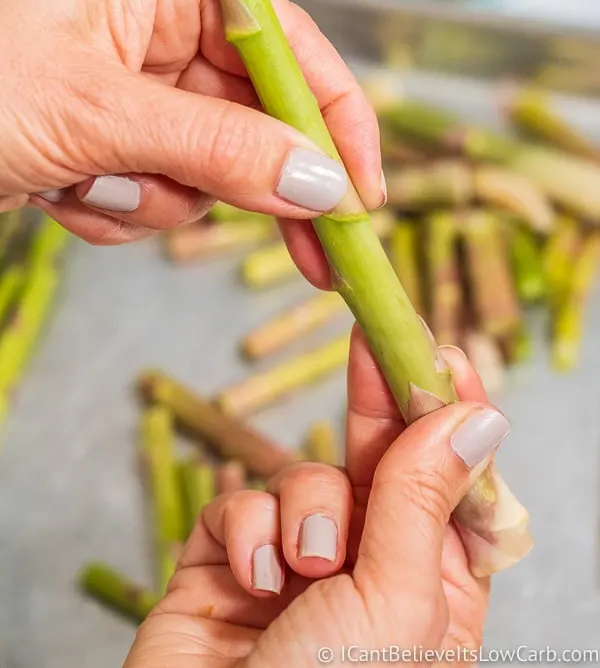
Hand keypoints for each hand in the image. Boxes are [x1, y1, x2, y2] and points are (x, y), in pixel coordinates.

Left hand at [0, 0, 382, 285]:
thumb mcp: (97, 114)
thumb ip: (221, 150)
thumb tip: (324, 184)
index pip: (285, 46)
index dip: (335, 123)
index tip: (366, 198)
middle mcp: (154, 18)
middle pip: (252, 116)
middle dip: (241, 182)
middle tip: (312, 259)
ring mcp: (129, 79)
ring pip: (204, 166)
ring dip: (155, 197)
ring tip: (86, 185)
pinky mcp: (105, 130)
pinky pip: (155, 187)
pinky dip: (118, 207)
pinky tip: (63, 193)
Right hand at [124, 331, 508, 667]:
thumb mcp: (394, 603)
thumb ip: (423, 500)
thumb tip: (475, 417)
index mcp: (433, 595)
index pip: (453, 485)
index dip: (449, 417)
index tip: (444, 353)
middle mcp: (370, 573)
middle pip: (383, 463)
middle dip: (378, 404)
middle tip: (376, 336)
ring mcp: (297, 567)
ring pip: (310, 476)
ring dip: (305, 508)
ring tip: (301, 568)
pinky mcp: (229, 562)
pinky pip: (244, 502)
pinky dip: (247, 529)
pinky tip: (251, 575)